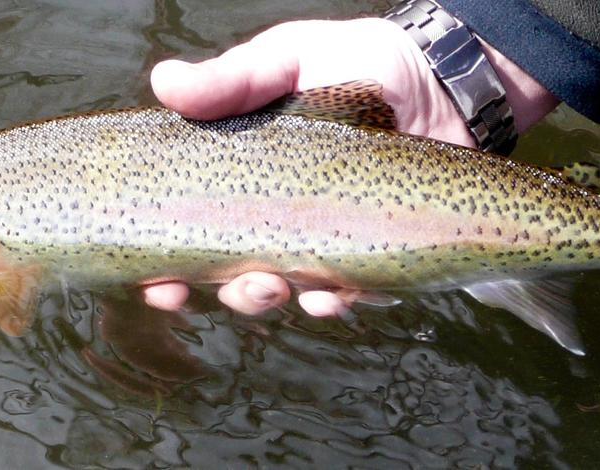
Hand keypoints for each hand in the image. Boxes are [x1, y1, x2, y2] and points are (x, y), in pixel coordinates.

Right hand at [144, 18, 558, 316]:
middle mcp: (282, 217)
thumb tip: (163, 81)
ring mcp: (330, 239)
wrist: (440, 75)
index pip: (197, 231)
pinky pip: (353, 291)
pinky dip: (337, 300)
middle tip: (226, 286)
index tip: (159, 284)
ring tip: (274, 288)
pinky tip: (331, 296)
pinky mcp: (378, 251)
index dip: (170, 268)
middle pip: (238, 276)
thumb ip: (232, 79)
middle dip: (227, 293)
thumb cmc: (357, 61)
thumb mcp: (287, 60)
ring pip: (290, 292)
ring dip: (272, 300)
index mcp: (247, 179)